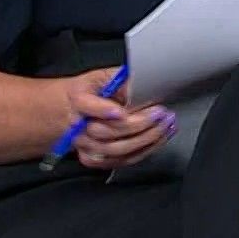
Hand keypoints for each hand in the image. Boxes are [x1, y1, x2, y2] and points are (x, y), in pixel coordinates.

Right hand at [60, 67, 176, 170]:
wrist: (72, 109)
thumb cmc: (93, 90)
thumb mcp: (104, 77)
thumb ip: (120, 80)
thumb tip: (142, 84)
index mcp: (78, 100)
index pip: (87, 106)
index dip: (103, 111)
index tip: (121, 112)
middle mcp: (78, 126)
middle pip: (105, 132)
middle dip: (137, 125)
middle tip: (160, 114)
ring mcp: (85, 145)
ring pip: (115, 150)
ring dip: (145, 139)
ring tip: (166, 126)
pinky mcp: (94, 159)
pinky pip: (121, 161)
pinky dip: (144, 151)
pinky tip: (159, 139)